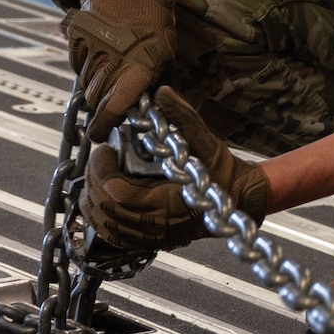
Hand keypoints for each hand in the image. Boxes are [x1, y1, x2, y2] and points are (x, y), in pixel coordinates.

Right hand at [62, 0, 175, 139]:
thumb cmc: (155, 22)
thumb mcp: (167, 54)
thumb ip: (158, 83)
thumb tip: (154, 105)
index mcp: (136, 70)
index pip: (112, 109)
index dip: (104, 125)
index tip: (99, 134)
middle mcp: (109, 63)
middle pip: (95, 99)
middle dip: (101, 106)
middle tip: (110, 104)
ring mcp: (89, 50)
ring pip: (85, 82)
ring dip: (95, 84)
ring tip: (110, 71)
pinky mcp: (76, 39)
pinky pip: (76, 63)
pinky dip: (85, 66)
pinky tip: (101, 55)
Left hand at [82, 86, 268, 251]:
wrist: (240, 199)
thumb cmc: (223, 173)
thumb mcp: (207, 142)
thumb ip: (183, 117)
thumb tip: (162, 92)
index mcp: (167, 203)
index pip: (116, 193)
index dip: (101, 171)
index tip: (103, 150)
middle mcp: (156, 225)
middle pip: (104, 209)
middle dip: (94, 182)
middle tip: (99, 160)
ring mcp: (151, 236)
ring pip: (104, 225)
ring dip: (93, 200)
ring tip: (97, 177)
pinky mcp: (148, 240)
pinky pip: (112, 236)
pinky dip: (101, 217)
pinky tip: (103, 199)